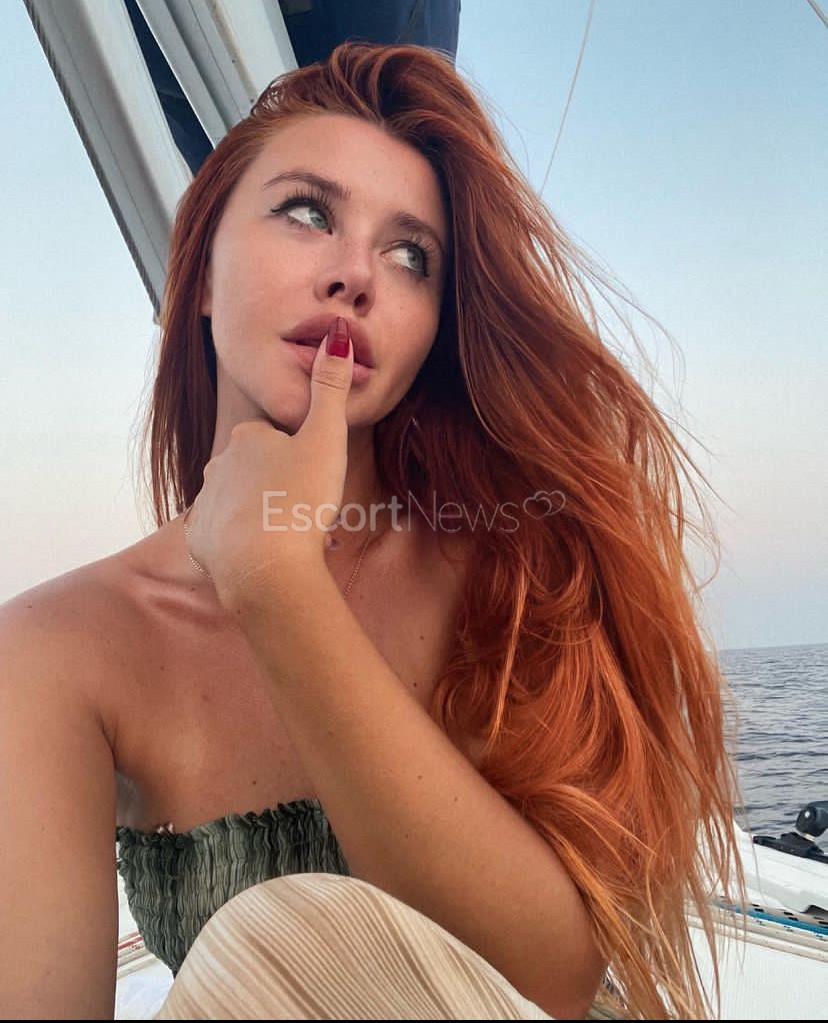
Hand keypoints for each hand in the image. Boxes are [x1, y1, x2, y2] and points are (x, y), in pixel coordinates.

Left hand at [185, 316, 353, 605]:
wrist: (265, 566)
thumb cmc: (299, 498)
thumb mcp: (327, 437)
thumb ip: (332, 387)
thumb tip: (338, 333)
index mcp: (247, 438)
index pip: (273, 437)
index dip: (298, 456)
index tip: (317, 478)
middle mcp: (219, 464)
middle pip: (254, 469)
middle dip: (280, 487)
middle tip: (310, 510)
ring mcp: (206, 503)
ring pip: (240, 503)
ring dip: (264, 516)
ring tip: (294, 538)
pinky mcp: (201, 542)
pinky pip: (223, 538)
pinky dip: (243, 545)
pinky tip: (265, 555)